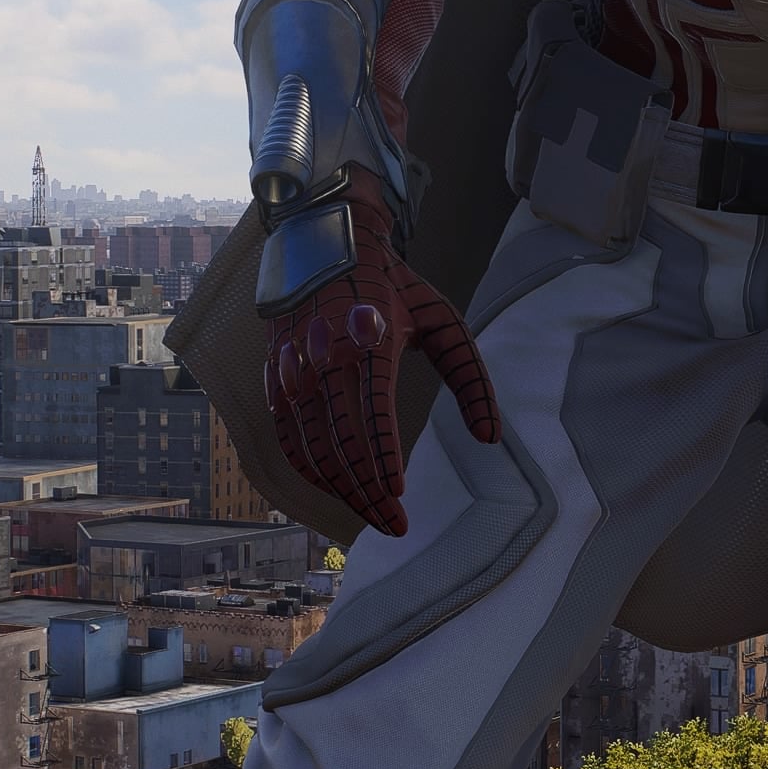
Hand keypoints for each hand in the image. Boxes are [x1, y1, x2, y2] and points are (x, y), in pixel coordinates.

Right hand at [260, 181, 497, 535]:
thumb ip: (471, 379)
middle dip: (366, 490)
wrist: (327, 244)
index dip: (381, 456)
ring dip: (340, 490)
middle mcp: (323, 355)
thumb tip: (491, 438)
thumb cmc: (395, 290)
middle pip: (339, 440)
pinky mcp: (276, 377)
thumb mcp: (443, 321)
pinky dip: (310, 471)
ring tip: (374, 515)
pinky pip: (288, 437)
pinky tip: (338, 491)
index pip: (371, 411)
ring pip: (310, 446)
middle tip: (395, 524)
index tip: (399, 493)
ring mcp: (293, 368)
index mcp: (368, 337)